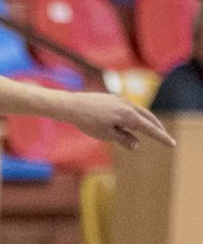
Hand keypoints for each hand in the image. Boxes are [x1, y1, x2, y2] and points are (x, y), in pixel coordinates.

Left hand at [56, 92, 175, 150]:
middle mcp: (128, 105)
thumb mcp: (106, 135)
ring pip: (139, 112)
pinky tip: (131, 122)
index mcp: (128, 116)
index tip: (172, 144)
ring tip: (149, 130)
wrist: (71, 105)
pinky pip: (129, 108)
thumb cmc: (87, 122)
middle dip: (157, 128)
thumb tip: (137, 144)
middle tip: (164, 137)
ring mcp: (120, 100)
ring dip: (146, 121)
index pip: (150, 129)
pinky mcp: (112, 98)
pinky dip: (135, 116)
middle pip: (148, 117)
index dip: (161, 137)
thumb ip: (124, 139)